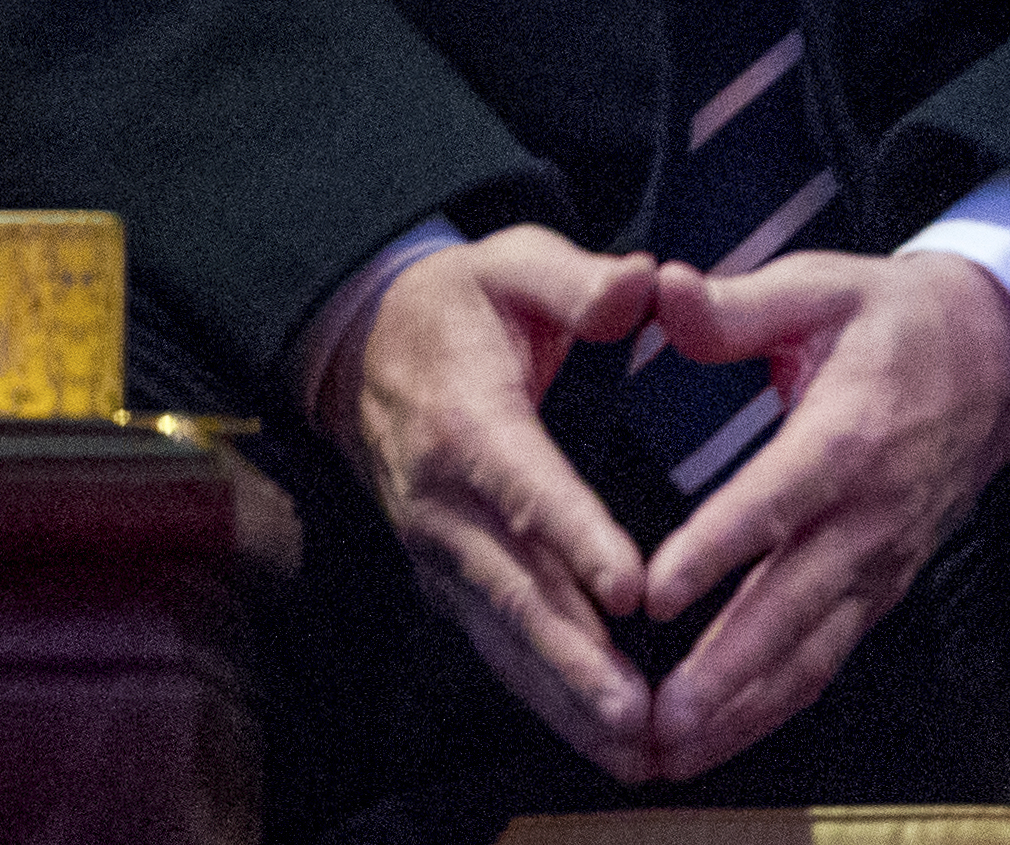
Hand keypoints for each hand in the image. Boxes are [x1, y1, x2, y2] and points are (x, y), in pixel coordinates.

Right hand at [329, 227, 659, 780]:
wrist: (368, 349)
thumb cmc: (463, 303)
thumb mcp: (513, 262)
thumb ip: (578, 279)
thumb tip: (641, 282)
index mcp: (466, 423)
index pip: (526, 488)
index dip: (576, 538)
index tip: (629, 588)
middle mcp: (442, 504)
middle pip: (514, 590)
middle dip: (575, 658)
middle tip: (638, 712)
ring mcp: (440, 552)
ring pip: (505, 636)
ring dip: (565, 697)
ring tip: (634, 748)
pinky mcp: (449, 580)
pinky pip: (498, 644)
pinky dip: (546, 695)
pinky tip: (600, 736)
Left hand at [631, 249, 1009, 779]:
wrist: (1004, 355)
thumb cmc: (898, 317)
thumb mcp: (824, 286)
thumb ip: (736, 305)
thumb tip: (657, 289)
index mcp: (851, 431)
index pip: (779, 498)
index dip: (719, 547)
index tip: (656, 592)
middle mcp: (872, 509)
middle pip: (795, 600)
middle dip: (726, 667)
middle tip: (661, 717)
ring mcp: (884, 557)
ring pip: (812, 649)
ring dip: (743, 707)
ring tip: (673, 752)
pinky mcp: (885, 584)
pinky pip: (827, 657)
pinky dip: (772, 705)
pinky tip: (716, 739)